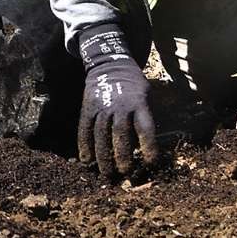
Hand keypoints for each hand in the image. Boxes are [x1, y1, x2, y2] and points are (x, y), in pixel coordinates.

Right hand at [77, 23, 158, 176]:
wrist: (110, 63)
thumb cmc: (134, 86)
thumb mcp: (147, 95)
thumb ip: (147, 118)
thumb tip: (151, 145)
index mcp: (139, 103)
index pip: (145, 127)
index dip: (148, 146)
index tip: (150, 163)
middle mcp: (120, 105)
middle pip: (121, 133)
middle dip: (123, 155)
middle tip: (125, 172)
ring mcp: (102, 106)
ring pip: (101, 134)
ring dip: (103, 156)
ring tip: (107, 174)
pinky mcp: (88, 107)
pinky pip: (85, 128)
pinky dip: (85, 145)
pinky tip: (87, 161)